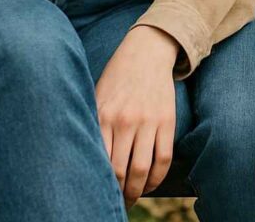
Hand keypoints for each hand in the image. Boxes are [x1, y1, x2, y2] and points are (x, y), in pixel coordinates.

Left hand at [95, 25, 178, 205]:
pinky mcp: (167, 120)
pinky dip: (157, 178)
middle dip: (118, 194)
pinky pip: (164, 158)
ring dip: (137, 191)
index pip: (100, 162)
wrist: (146, 51)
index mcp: (104, 115)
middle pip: (120, 171)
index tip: (98, 195)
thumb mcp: (98, 96)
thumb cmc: (117, 77)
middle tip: (116, 204)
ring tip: (132, 198)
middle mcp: (125, 120)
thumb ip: (94, 126)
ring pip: (143, 169)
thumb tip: (87, 162)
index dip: (100, 185)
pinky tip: (150, 184)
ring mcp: (148, 120)